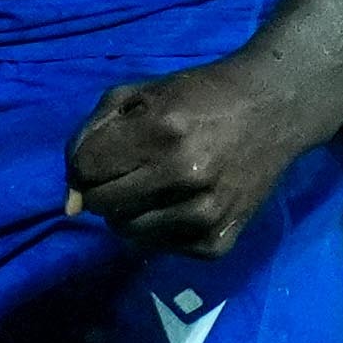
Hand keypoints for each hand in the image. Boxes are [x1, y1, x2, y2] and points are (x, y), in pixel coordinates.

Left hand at [66, 53, 336, 256]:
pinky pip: (161, 248)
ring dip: (126, 212)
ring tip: (149, 187)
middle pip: (102, 204)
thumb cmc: (199, 95)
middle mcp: (184, 174)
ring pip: (127, 232)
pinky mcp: (220, 242)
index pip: (85, 168)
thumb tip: (68, 200)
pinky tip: (175, 203)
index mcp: (161, 129)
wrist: (274, 109)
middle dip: (100, 188)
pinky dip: (157, 229)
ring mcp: (206, 213)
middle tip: (124, 172)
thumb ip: (91, 135)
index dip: (82, 163)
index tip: (100, 155)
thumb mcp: (139, 93)